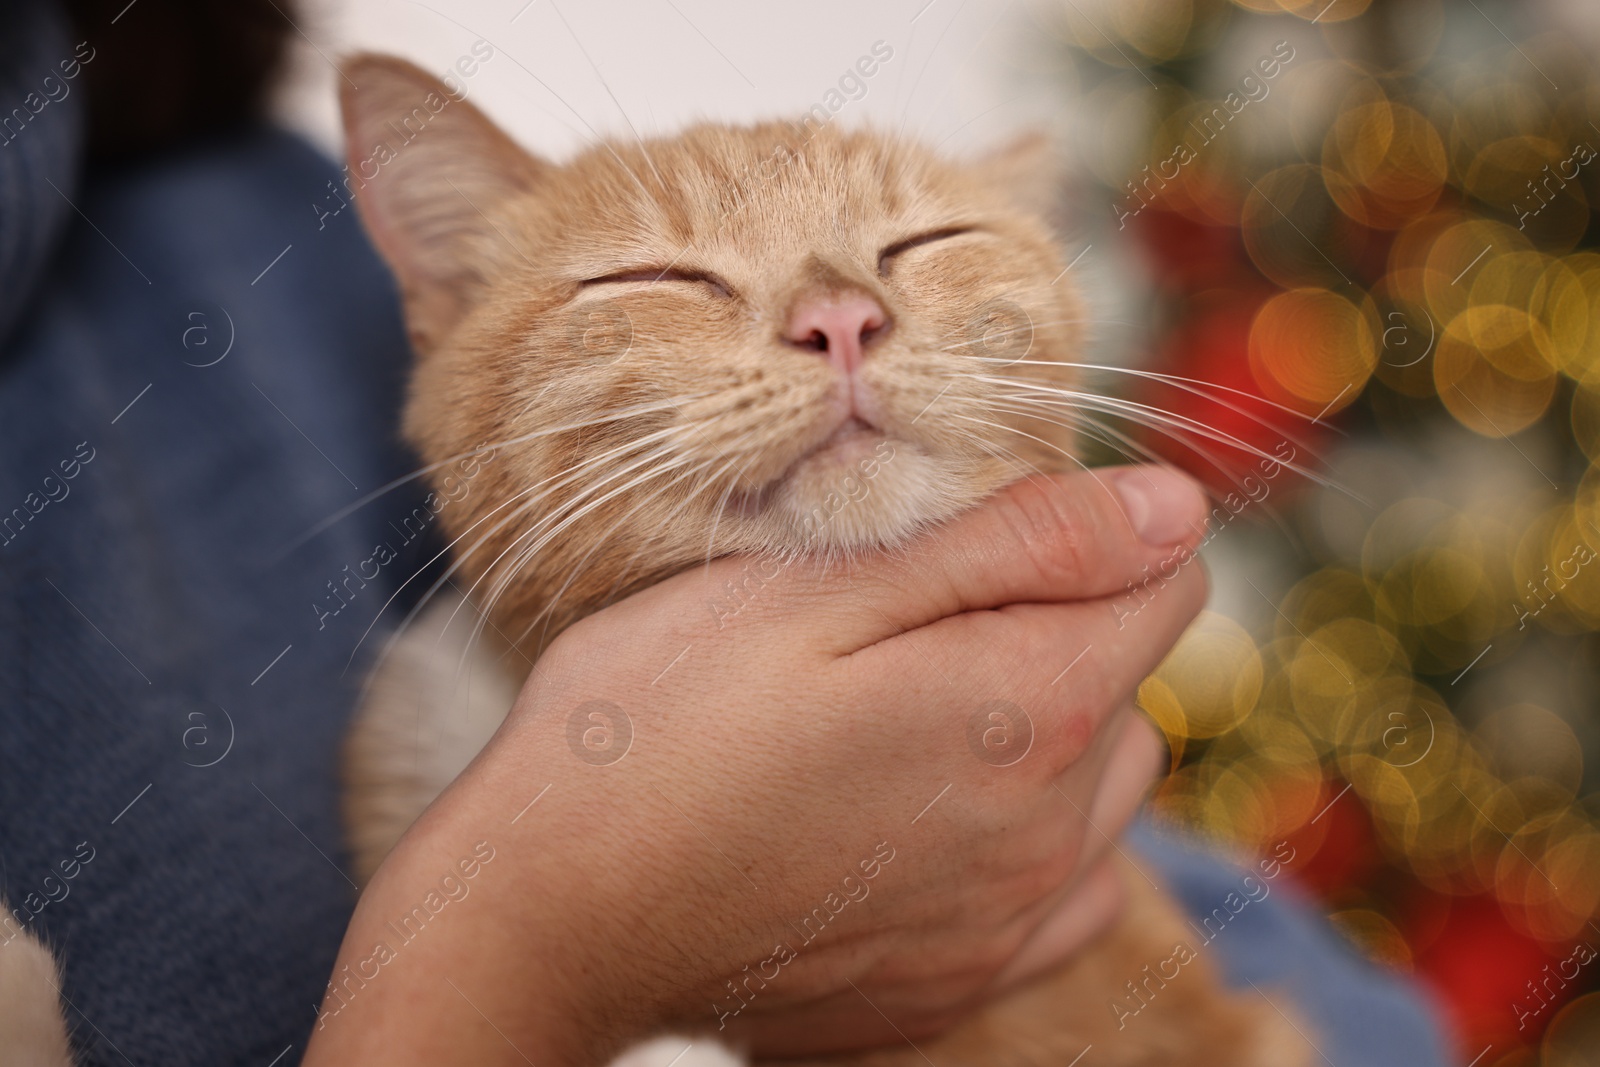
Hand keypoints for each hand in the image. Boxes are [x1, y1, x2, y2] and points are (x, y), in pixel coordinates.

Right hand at [300, 465, 1208, 1066]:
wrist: (550, 915)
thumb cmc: (659, 724)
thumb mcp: (818, 592)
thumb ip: (1014, 546)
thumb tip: (1174, 509)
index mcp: (1029, 706)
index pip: (1169, 579)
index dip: (1089, 531)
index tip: (982, 534)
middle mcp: (1051, 829)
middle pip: (1130, 684)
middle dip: (1055, 628)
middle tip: (906, 625)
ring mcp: (1009, 921)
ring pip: (1105, 789)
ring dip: (1046, 736)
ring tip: (906, 719)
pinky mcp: (961, 983)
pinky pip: (1068, 894)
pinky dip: (1029, 840)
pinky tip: (929, 819)